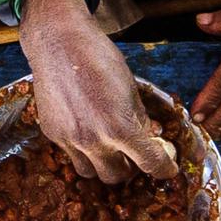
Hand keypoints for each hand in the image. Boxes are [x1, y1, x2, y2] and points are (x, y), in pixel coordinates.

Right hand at [19, 0, 178, 184]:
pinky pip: (71, 155)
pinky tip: (86, 130)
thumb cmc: (99, 58)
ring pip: (90, 173)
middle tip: (133, 155)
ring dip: (102, 165)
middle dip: (128, 169)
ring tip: (107, 148)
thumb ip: (138, 118)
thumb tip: (149, 137)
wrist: (57, 43)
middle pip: (116, 177)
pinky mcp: (52, 134)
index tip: (167, 168)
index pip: (150, 164)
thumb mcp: (130, 87)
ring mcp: (70, 140)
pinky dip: (82, 150)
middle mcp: (94, 141)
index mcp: (121, 128)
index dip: (164, 169)